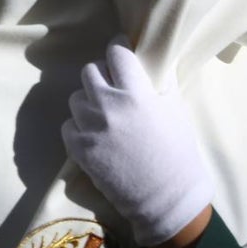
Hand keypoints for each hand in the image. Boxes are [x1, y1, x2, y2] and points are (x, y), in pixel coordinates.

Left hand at [61, 38, 213, 247]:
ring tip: (103, 114)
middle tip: (113, 87)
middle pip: (90, 71)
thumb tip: (153, 62)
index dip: (118, 49)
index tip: (120, 52)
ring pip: (76, 97)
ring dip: (88, 101)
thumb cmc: (178, 153)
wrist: (167, 199)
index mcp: (136, 93)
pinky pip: (68, 125)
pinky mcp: (79, 149)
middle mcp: (108, 105)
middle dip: (102, 75)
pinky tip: (94, 134)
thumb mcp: (176, 110)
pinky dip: (78, 127)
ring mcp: (90, 127)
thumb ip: (161, 83)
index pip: (116, 53)